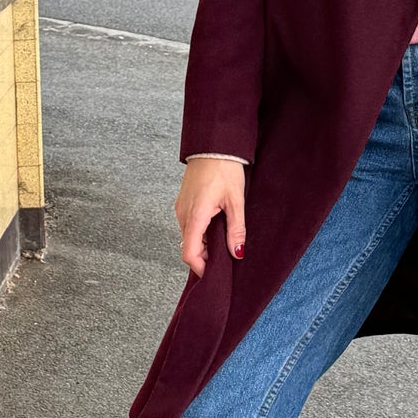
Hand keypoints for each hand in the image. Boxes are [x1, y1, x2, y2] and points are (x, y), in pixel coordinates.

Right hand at [176, 159, 246, 276]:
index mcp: (194, 216)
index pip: (189, 253)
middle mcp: (182, 214)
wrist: (213, 145)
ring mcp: (181, 208)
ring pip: (189, 236)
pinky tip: (216, 225)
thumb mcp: (235, 201)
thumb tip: (237, 253)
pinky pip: (189, 225)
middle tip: (225, 256)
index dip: (201, 267)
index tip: (215, 272)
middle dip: (205, 256)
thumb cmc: (224, 169)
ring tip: (224, 238)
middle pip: (189, 247)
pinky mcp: (183, 203)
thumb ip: (236, 229)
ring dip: (203, 243)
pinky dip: (200, 231)